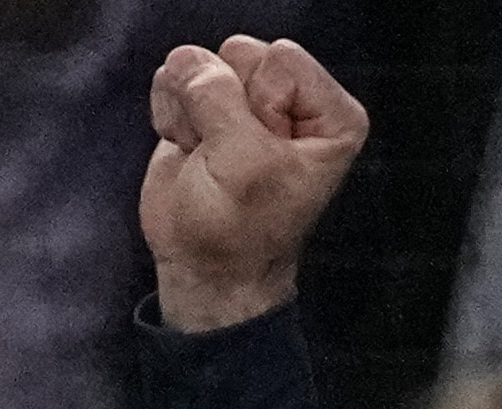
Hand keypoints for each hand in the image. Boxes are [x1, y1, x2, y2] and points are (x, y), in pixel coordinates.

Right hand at [142, 34, 370, 330]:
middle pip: (240, 52)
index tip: (261, 150)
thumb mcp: (244, 160)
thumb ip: (217, 96)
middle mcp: (293, 101)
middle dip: (220, 103)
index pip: (282, 59)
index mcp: (330, 114)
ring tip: (210, 155)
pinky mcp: (202, 105)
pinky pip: (170, 77)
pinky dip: (171, 114)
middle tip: (229, 153)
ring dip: (192, 112)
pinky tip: (190, 149)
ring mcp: (245, 100)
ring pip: (199, 62)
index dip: (258, 103)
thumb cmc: (241, 225)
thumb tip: (188, 62)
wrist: (205, 263)